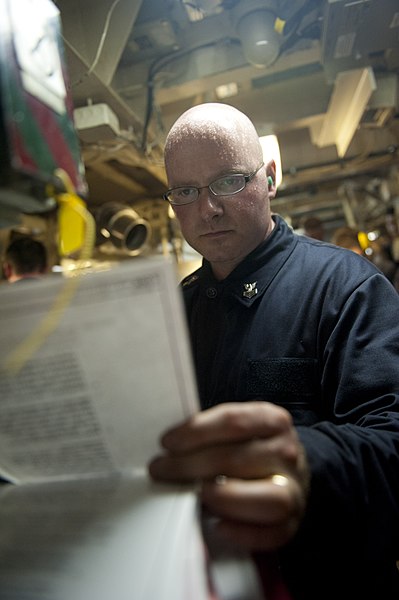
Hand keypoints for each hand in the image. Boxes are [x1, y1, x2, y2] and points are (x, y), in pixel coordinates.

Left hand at [149, 401, 309, 550]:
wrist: (289, 473)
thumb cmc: (252, 449)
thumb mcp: (239, 429)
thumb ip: (211, 432)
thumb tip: (170, 445)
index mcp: (273, 421)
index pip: (233, 421)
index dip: (196, 431)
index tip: (167, 442)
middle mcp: (287, 452)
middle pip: (236, 458)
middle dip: (190, 465)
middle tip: (161, 470)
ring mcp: (293, 489)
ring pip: (264, 498)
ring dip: (222, 498)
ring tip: (195, 495)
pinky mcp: (292, 523)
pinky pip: (270, 533)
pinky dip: (242, 532)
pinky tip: (218, 525)